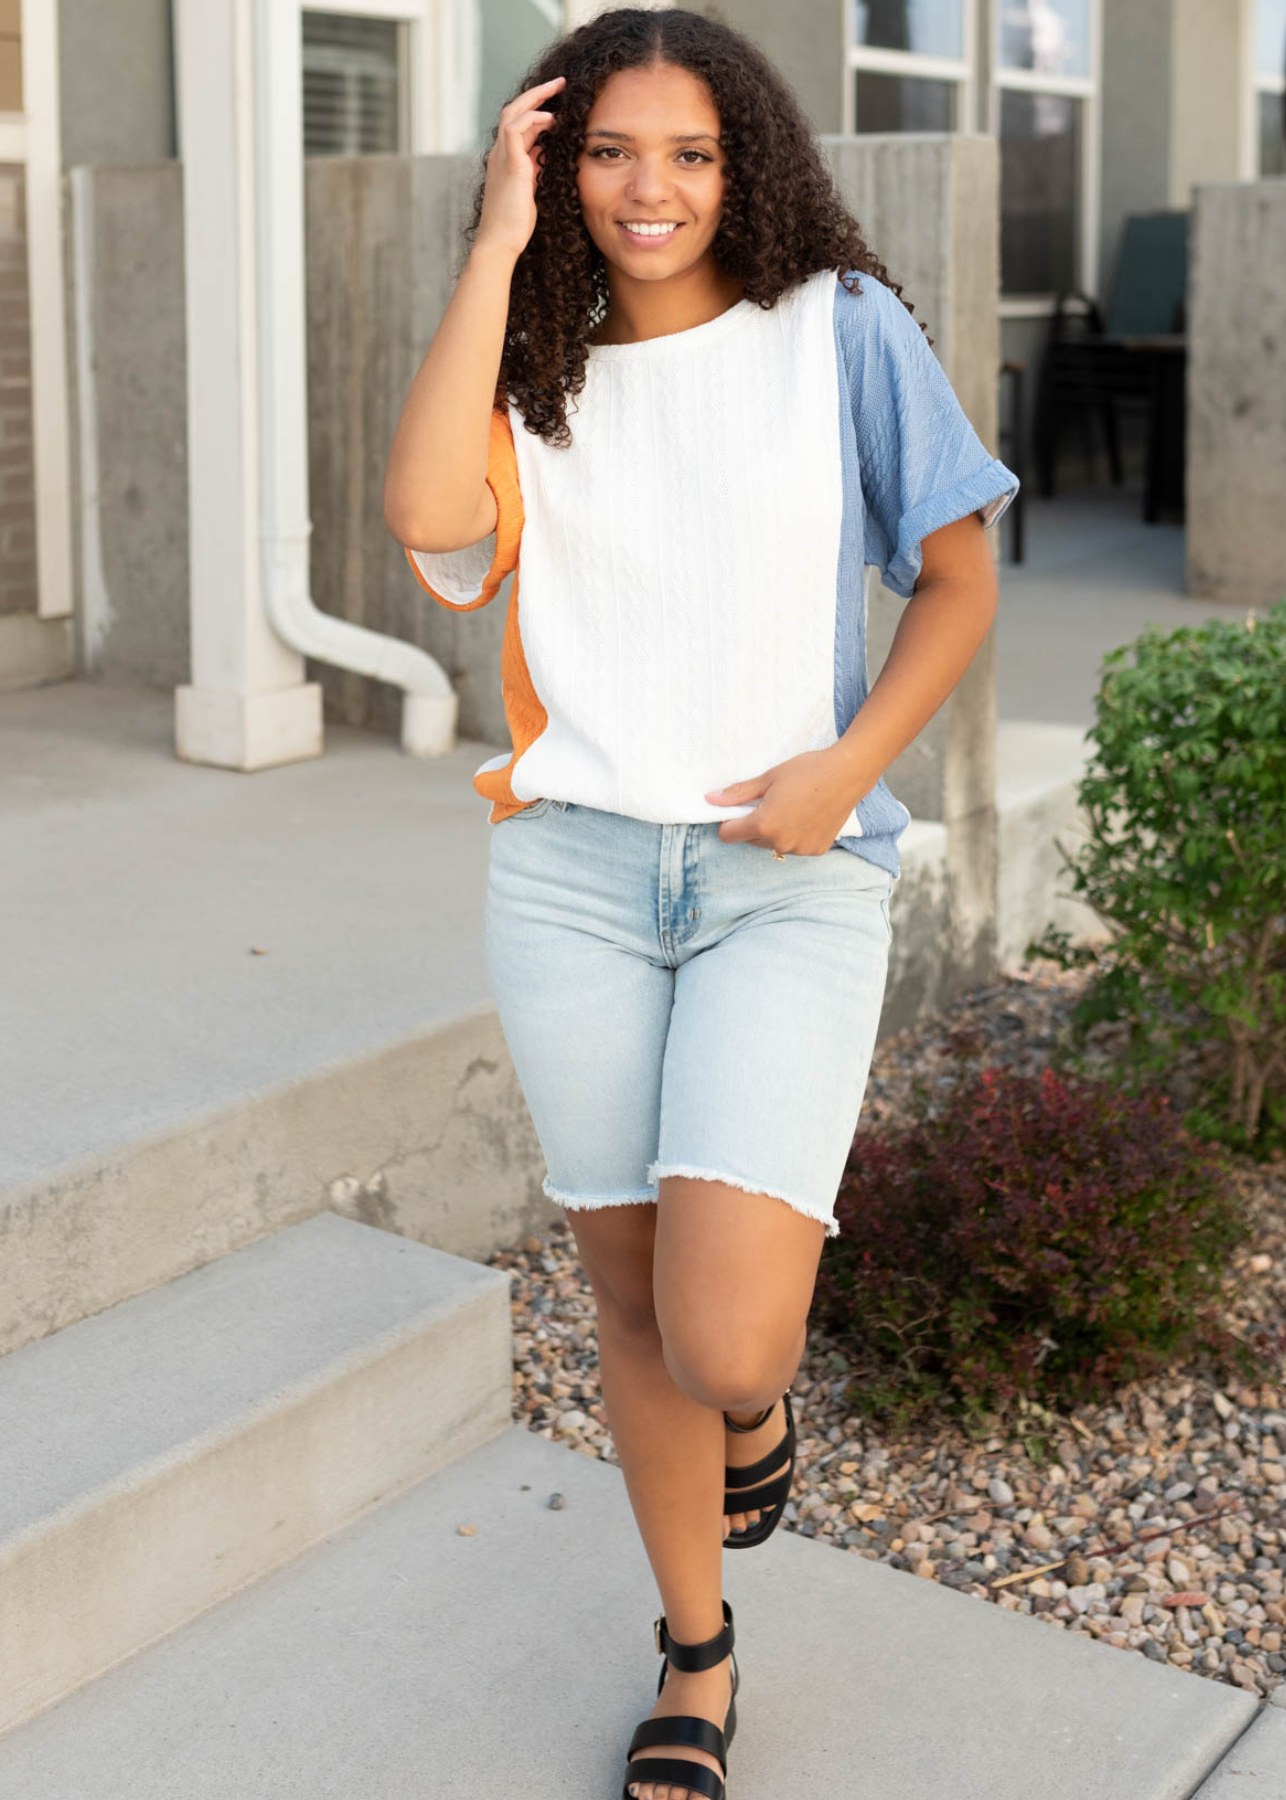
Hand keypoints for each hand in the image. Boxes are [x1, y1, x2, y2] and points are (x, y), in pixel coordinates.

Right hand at [475, 75, 565, 259]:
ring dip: (537, 98)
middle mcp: (500, 153)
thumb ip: (536, 170)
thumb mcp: (531, 190)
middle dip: (538, 93)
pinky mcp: (509, 164)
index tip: (558, 103)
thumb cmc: (515, 223)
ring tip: (559, 90)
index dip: (538, 110)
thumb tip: (549, 154)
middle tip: (560, 82)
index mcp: (505, 159)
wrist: (500, 242)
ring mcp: (501, 157)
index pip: (519, 124)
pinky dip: (533, 118)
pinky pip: (516, 128)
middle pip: (514, 110)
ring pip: (513, 112)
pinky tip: (552, 120)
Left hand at [704, 747, 870, 856]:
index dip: (729, 821)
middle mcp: (780, 842)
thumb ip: (738, 793)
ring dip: (775, 831)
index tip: (739, 809)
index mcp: (764, 824)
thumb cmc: (808, 771)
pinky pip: (794, 847)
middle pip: (750, 840)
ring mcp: (800, 849)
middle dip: (754, 824)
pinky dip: (795, 835)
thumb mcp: (768, 778)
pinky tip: (807, 816)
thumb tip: (710, 799)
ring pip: (773, 845)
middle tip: (772, 801)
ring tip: (792, 807)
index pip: (729, 835)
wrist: (848, 774)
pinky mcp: (816, 850)